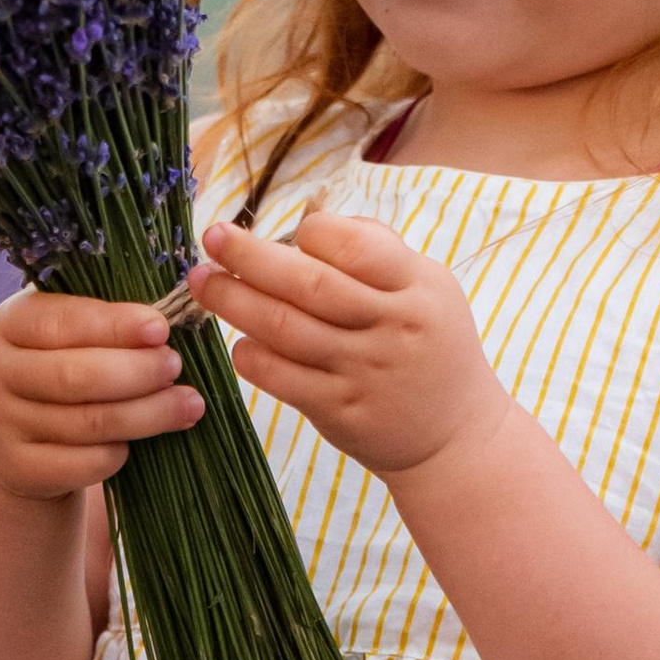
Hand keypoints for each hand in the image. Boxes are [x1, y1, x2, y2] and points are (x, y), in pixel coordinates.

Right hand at [0, 290, 201, 500]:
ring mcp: (0, 422)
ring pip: (87, 423)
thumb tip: (170, 324)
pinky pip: (83, 463)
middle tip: (176, 367)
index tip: (161, 329)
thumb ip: (110, 322)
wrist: (20, 434)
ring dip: (147, 415)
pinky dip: (119, 453)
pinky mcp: (17, 467)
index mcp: (10, 322)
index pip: (63, 321)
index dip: (115, 326)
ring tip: (188, 405)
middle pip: (75, 376)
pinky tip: (139, 443)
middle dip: (137, 372)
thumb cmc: (64, 366)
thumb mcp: (73, 334)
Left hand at [188, 212, 510, 479]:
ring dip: (235, 303)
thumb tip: (306, 223)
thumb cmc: (430, 344)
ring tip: (202, 281)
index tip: (293, 231)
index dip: (315, 232)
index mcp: (419, 287)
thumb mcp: (429, 288)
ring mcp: (366, 373)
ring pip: (287, 331)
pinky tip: (237, 340)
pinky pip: (284, 379)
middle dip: (251, 257)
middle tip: (211, 238)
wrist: (456, 435)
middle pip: (310, 286)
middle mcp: (394, 328)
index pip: (358, 247)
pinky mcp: (342, 412)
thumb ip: (376, 250)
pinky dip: (253, 356)